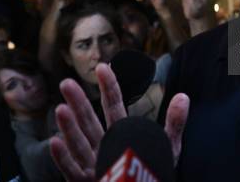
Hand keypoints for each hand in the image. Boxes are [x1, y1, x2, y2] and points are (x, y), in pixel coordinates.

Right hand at [50, 63, 188, 181]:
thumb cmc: (152, 173)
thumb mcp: (167, 148)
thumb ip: (174, 123)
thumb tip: (184, 97)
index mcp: (120, 133)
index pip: (113, 105)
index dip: (109, 86)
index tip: (103, 67)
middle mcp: (103, 145)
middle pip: (89, 121)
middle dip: (78, 103)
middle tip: (66, 83)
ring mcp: (93, 164)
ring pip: (79, 143)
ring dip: (69, 127)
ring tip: (61, 109)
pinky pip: (72, 170)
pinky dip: (63, 158)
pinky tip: (55, 142)